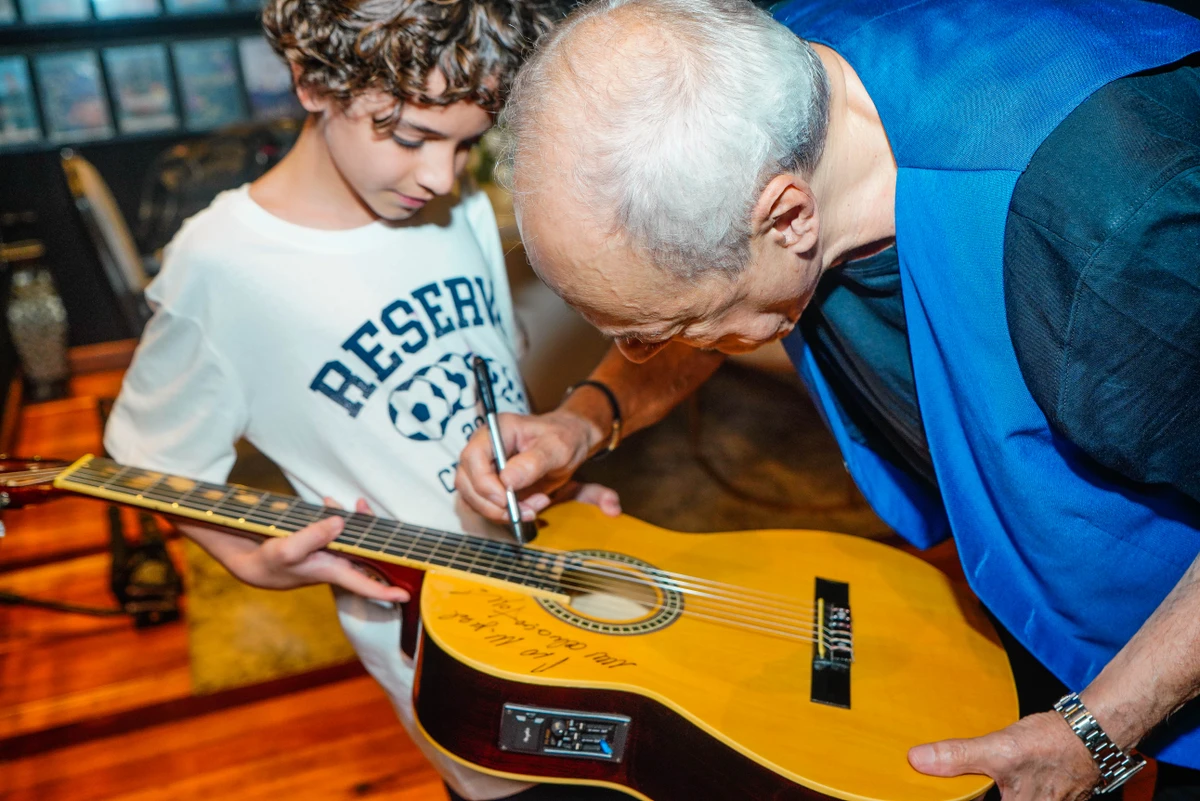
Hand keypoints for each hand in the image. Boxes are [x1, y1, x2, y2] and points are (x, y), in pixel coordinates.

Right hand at [184, 498, 409, 603]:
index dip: (387, 591)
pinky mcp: (318, 543)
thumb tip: (341, 522)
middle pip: (366, 551)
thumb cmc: (266, 561)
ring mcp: (327, 553)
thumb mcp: (286, 549)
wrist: (247, 560)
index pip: (365, 584)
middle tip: (368, 509)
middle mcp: (334, 564)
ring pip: (353, 537)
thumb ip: (313, 536)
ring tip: (354, 503)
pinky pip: (336, 529)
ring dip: (356, 520)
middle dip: (374, 531)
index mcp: (331, 571)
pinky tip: (328, 503)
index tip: (407, 597)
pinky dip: (336, 515)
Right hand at [456, 409, 620, 522]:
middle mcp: (484, 448)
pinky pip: (488, 507)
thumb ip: (533, 462)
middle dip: (491, 504)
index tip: (505, 499)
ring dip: (501, 512)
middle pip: (466, 481)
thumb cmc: (563, 436)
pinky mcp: (491, 486)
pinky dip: (508, 514)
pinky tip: (531, 507)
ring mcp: (485, 468)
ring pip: (474, 499)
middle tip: (522, 511)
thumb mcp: (557, 447)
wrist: (570, 442)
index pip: (472, 456)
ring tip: (534, 507)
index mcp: (496, 431)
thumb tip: (507, 481)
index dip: (483, 482)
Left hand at [908, 712, 1099, 799]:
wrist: (1092, 732)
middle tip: (957, 785)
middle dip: (975, 792)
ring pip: (1006, 797)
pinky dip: (1002, 787)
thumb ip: (958, 757)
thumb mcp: (998, 749)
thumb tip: (919, 760)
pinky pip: (1018, 794)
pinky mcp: (1047, 795)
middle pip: (990, 800)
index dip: (961, 799)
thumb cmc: (1053, 744)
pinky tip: (994, 776)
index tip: (948, 793)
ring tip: (972, 779)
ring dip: (985, 789)